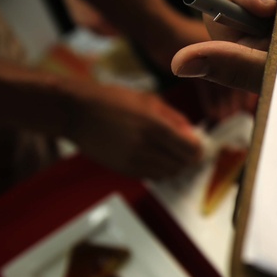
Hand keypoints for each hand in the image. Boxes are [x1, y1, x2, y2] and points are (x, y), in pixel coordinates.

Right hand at [63, 82, 201, 179]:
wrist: (77, 112)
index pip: (190, 149)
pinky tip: (155, 158)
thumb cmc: (111, 100)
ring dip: (175, 166)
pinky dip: (159, 170)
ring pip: (168, 173)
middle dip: (189, 158)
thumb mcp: (148, 100)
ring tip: (171, 154)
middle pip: (182, 164)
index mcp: (154, 126)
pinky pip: (151, 176)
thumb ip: (173, 117)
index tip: (199, 146)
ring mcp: (133, 160)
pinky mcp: (123, 169)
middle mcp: (145, 146)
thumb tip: (191, 132)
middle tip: (188, 151)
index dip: (199, 149)